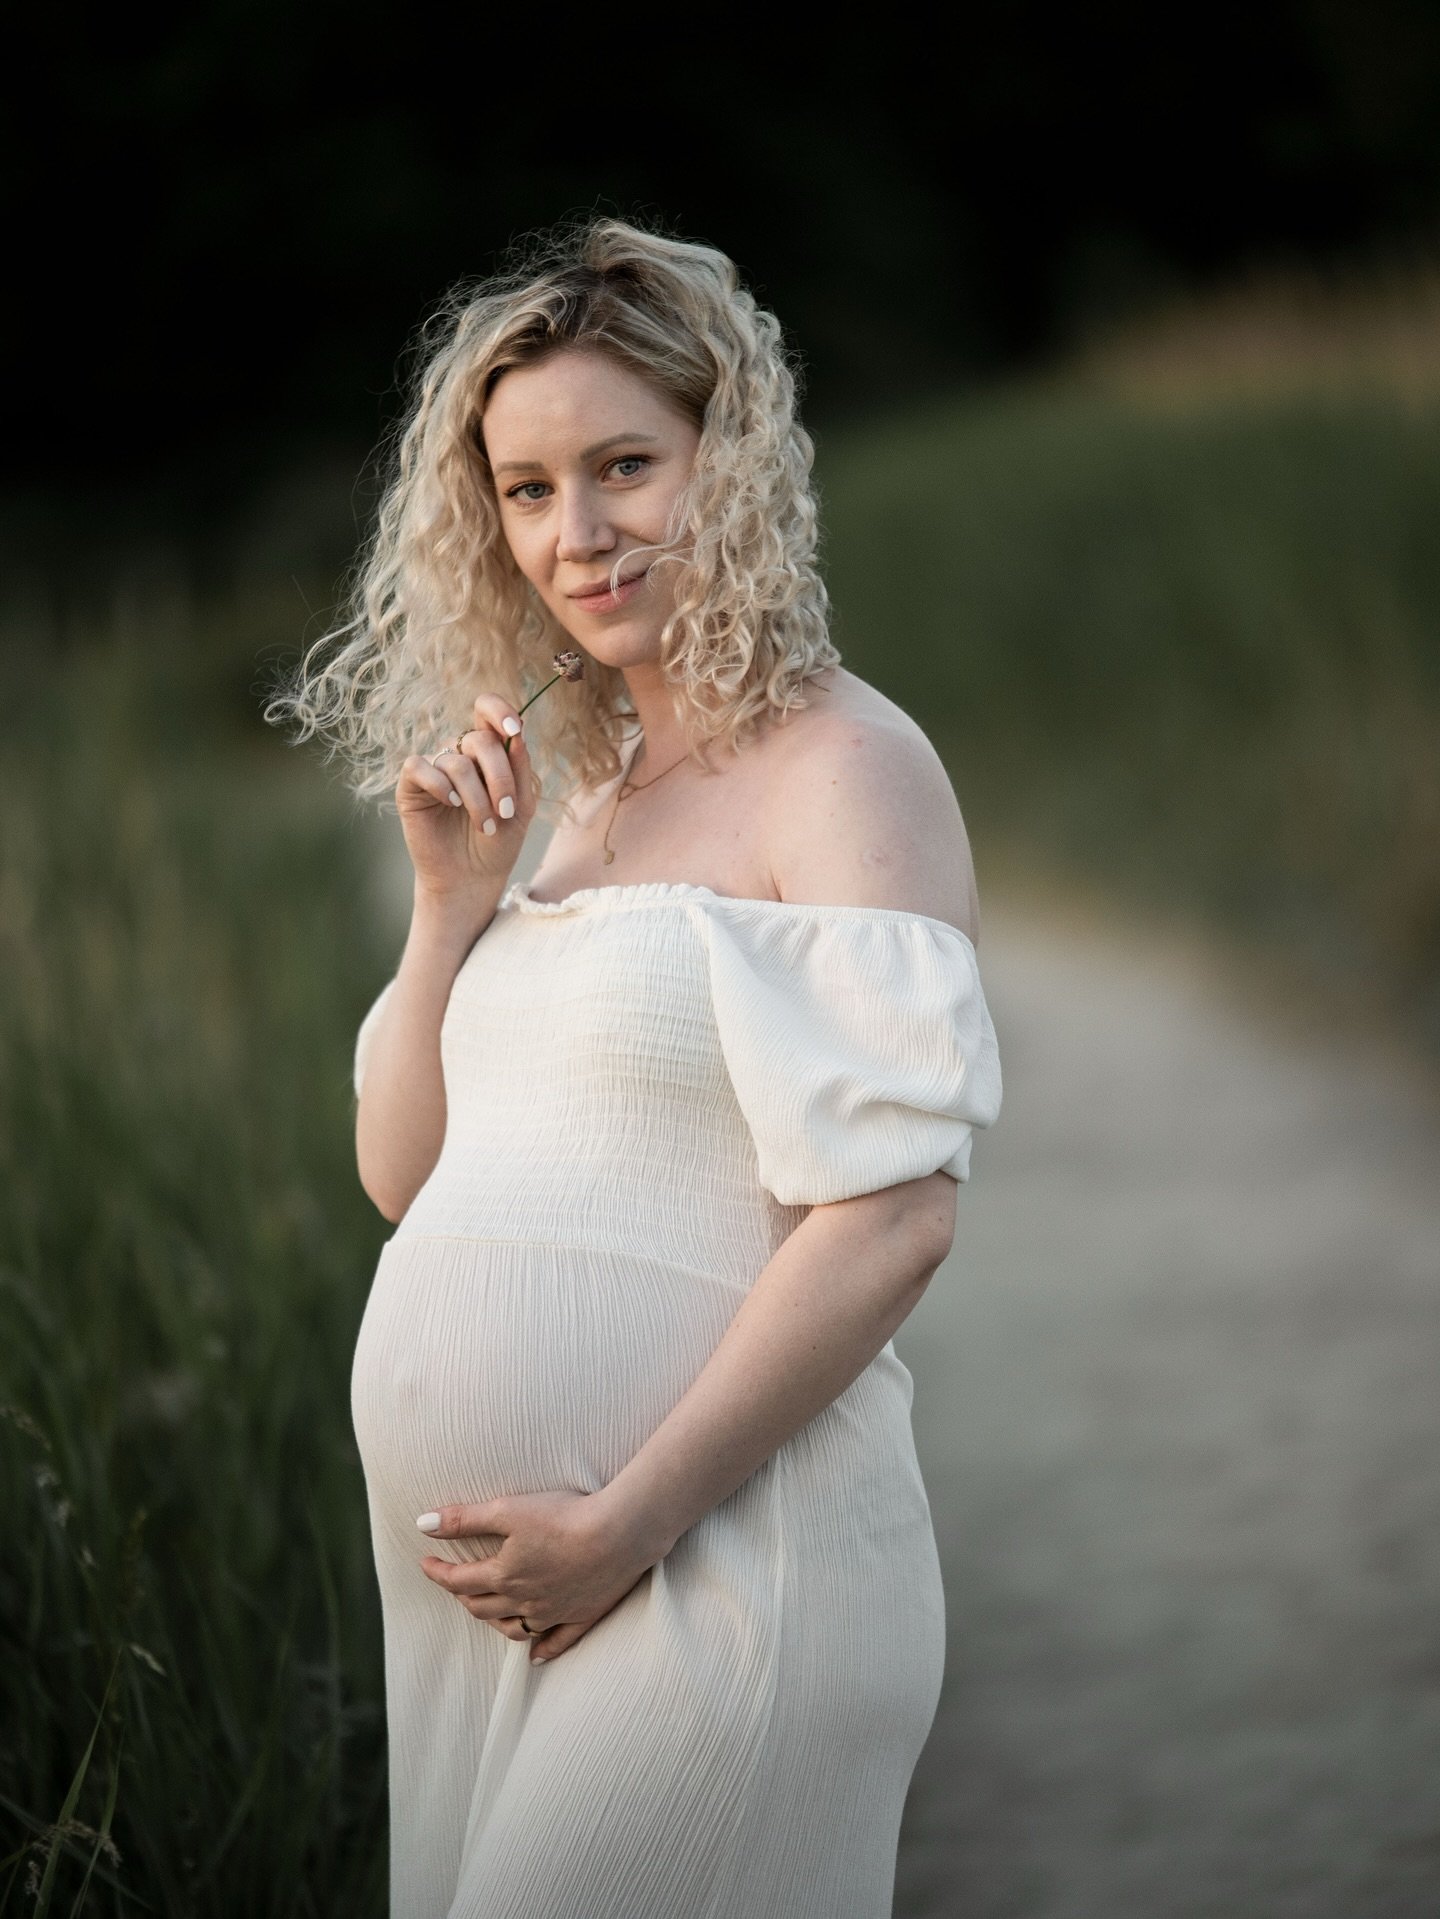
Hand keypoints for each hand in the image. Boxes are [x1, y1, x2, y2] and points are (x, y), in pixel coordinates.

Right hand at [397, 693, 538, 902]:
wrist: (472, 878)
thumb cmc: (499, 843)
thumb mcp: (521, 807)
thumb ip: (520, 770)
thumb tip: (516, 735)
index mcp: (489, 752)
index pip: (487, 710)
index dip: (500, 711)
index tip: (515, 730)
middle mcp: (460, 753)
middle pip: (480, 740)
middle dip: (499, 776)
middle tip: (506, 810)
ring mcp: (435, 768)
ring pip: (456, 762)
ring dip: (477, 797)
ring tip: (485, 826)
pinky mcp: (410, 785)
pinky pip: (420, 767)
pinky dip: (440, 786)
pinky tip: (451, 804)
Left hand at [417, 1490, 660, 1663]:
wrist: (621, 1533)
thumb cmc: (564, 1517)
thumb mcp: (508, 1510)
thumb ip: (464, 1519)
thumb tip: (421, 1524)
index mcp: (504, 1575)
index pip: (459, 1580)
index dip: (438, 1572)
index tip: (425, 1563)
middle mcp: (525, 1601)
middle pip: (483, 1608)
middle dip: (463, 1595)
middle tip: (456, 1583)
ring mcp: (554, 1612)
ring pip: (515, 1629)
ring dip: (497, 1623)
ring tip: (489, 1613)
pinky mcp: (583, 1616)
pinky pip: (557, 1642)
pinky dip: (542, 1650)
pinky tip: (534, 1656)